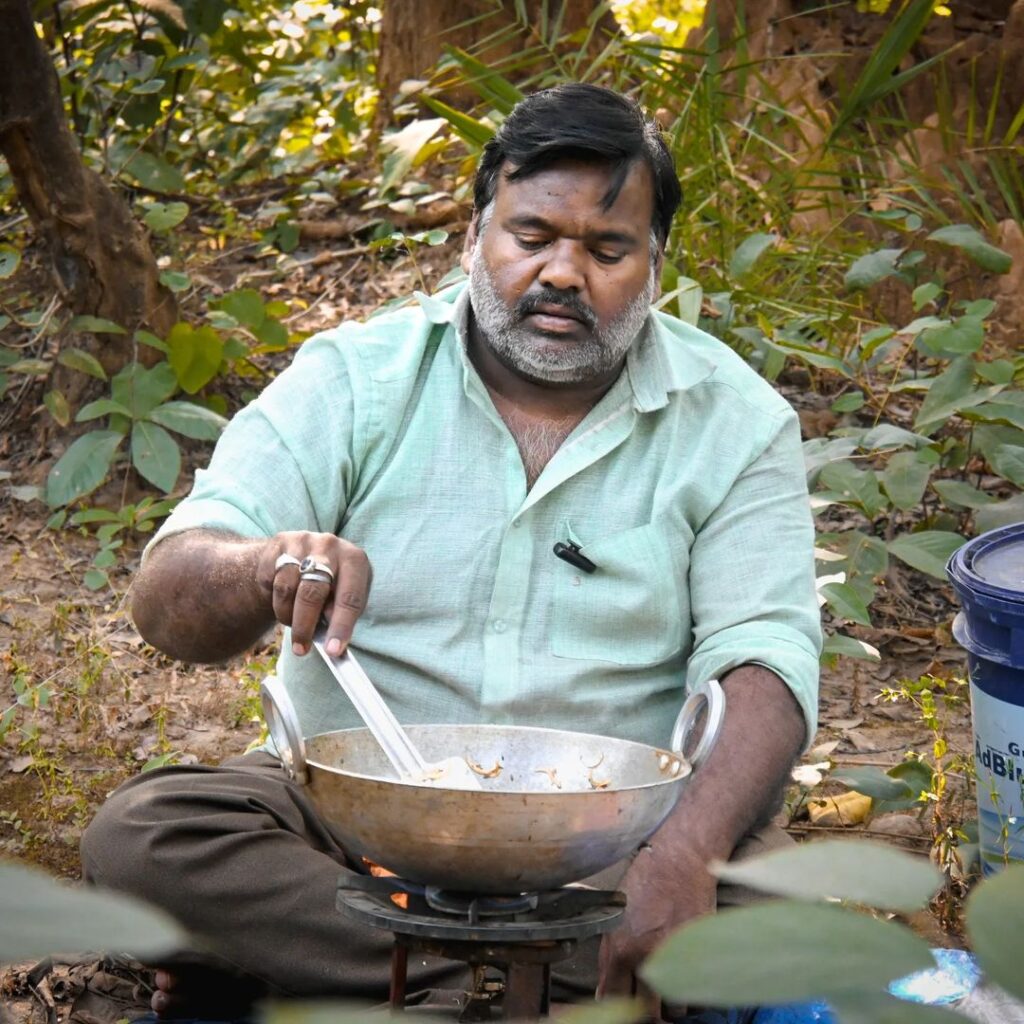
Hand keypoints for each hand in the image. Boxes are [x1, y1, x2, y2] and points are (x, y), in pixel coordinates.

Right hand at [256, 531, 371, 656]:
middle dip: (304, 626)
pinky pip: (269, 578)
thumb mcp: (344, 596)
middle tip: (300, 649)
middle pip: (313, 593)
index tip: (332, 651)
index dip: (341, 626)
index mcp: (355, 559)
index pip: (350, 598)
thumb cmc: (331, 584)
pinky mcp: (280, 542)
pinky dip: (272, 597)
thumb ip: (341, 614)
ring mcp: (304, 540)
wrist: (302, 556)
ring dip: (286, 614)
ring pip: (286, 588)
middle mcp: (331, 545)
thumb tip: (331, 638)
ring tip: (291, 622)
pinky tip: (282, 598)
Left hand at [597, 839, 716, 1018]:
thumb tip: (603, 993)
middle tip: (648, 999)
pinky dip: (690, 991)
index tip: (623, 1002)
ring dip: (670, 1003)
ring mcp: (678, 960)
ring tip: (667, 984)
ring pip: (674, 1010)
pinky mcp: (702, 957)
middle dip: (646, 1010)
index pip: (613, 999)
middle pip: (646, 1012)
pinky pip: (696, 993)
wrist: (681, 860)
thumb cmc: (645, 881)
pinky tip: (684, 973)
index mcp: (621, 950)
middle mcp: (648, 960)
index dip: (617, 1004)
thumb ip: (608, 958)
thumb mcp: (615, 916)